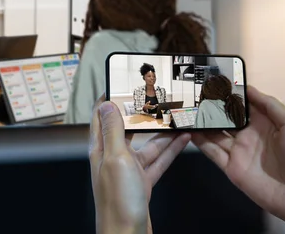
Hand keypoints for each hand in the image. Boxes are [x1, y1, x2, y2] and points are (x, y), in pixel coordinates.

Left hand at [89, 95, 190, 233]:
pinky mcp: (142, 183)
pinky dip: (170, 151)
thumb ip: (113, 131)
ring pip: (148, 144)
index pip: (102, 116)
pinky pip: (158, 162)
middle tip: (159, 97)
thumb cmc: (117, 202)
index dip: (111, 98)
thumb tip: (106, 103)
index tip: (124, 82)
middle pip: (128, 128)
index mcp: (101, 149)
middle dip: (142, 112)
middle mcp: (113, 157)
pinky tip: (182, 140)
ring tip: (178, 116)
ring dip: (163, 131)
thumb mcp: (115, 159)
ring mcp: (128, 171)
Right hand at [192, 86, 284, 230]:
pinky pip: (212, 152)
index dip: (229, 94)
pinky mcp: (231, 167)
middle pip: (224, 118)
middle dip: (210, 107)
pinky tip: (189, 130)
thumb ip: (270, 105)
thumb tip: (248, 87)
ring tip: (186, 109)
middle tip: (194, 94)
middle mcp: (249, 135)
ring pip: (214, 133)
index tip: (213, 81)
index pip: (242, 104)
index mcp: (264, 123)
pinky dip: (200, 142)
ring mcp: (239, 151)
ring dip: (201, 122)